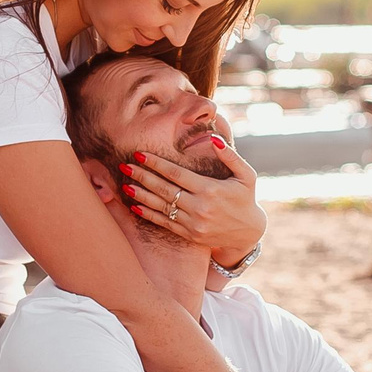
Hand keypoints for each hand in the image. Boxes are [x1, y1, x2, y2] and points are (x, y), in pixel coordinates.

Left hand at [120, 131, 264, 264]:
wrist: (248, 233)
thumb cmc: (246, 198)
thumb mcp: (246, 175)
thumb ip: (230, 156)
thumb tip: (213, 138)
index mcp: (210, 189)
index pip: (176, 174)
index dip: (156, 163)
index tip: (140, 154)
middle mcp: (199, 207)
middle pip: (164, 189)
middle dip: (142, 176)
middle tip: (124, 166)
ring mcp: (193, 223)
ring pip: (161, 207)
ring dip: (141, 195)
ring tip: (125, 185)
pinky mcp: (189, 234)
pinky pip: (164, 223)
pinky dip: (148, 214)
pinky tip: (135, 206)